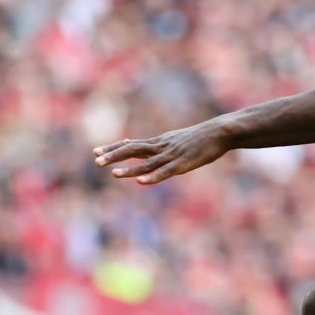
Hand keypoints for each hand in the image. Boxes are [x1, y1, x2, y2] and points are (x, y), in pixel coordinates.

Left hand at [94, 120, 233, 184]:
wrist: (219, 133)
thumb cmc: (198, 138)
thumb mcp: (175, 140)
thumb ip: (160, 146)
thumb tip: (150, 147)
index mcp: (159, 142)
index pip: (131, 145)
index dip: (113, 148)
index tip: (95, 151)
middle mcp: (161, 147)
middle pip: (133, 150)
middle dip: (114, 156)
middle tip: (96, 160)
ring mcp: (171, 156)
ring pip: (146, 163)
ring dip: (129, 169)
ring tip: (113, 174)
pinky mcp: (182, 164)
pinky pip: (164, 172)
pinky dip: (152, 177)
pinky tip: (140, 182)